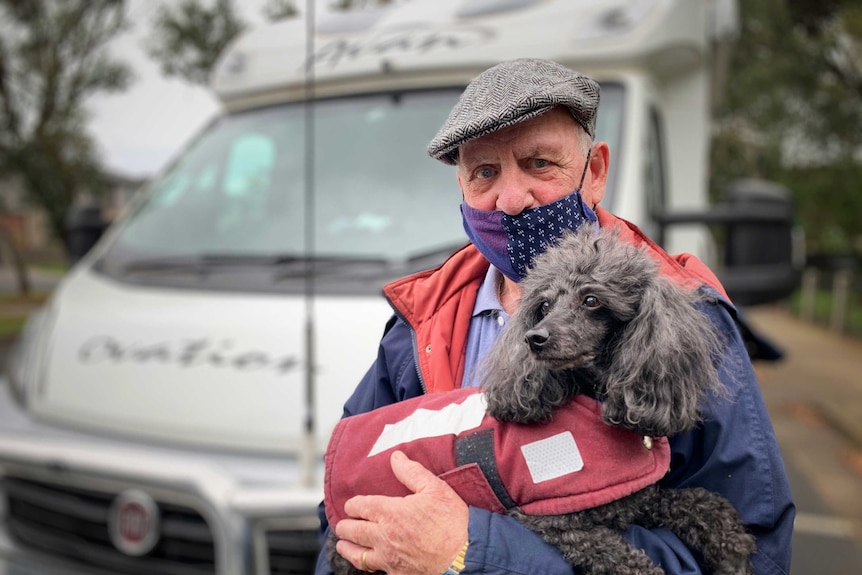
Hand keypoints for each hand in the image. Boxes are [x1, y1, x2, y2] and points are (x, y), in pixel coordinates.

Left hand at [334, 450, 468, 574]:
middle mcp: (384, 536)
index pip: (361, 507)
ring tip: (342, 544)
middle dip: (345, 527)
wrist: (464, 557)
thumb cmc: (452, 523)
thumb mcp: (435, 489)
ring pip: (358, 554)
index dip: (353, 505)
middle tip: (342, 525)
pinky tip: (368, 562)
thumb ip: (412, 472)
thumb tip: (395, 458)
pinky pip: (374, 570)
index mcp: (391, 513)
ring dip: (347, 548)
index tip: (351, 505)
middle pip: (354, 531)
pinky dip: (366, 565)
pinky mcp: (397, 573)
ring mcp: (389, 558)